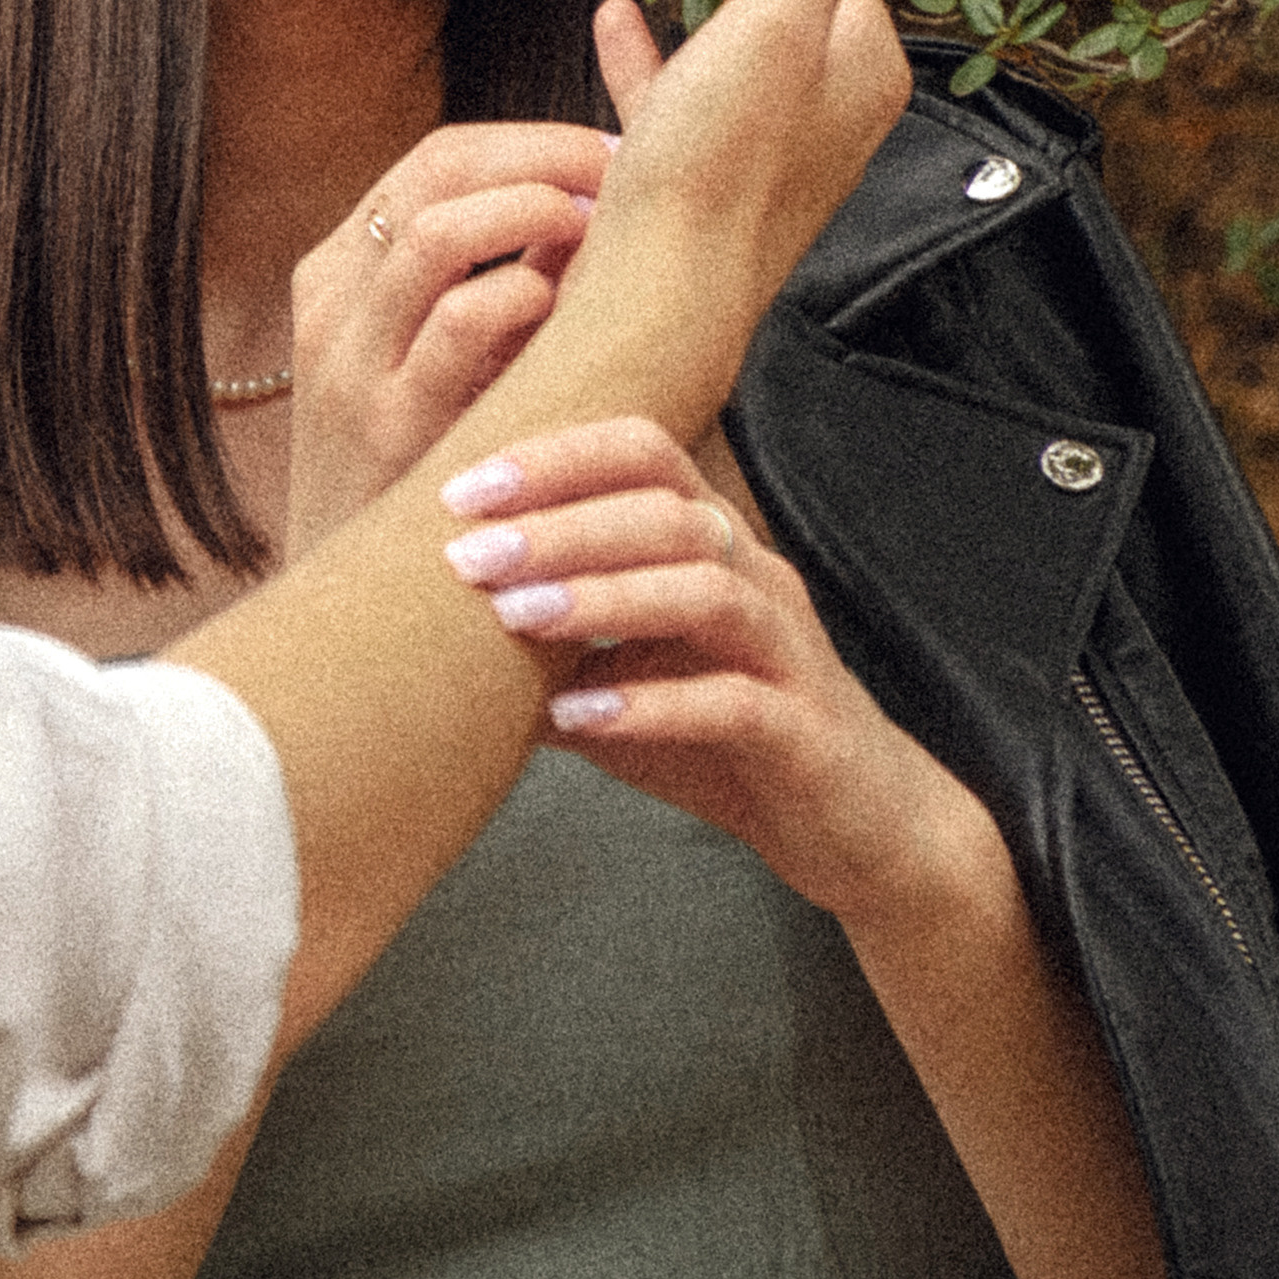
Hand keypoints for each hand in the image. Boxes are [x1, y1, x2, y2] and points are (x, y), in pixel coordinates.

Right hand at [285, 123, 615, 546]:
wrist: (348, 625)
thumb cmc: (418, 482)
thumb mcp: (417, 367)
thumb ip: (477, 287)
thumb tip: (581, 208)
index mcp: (338, 276)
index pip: (435, 161)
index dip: (532, 144)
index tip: (609, 159)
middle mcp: (332, 306)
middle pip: (437, 173)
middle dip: (545, 160)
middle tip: (623, 180)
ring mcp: (349, 365)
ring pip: (438, 229)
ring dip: (536, 212)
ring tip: (599, 234)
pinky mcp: (384, 427)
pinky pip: (461, 321)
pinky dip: (526, 295)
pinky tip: (567, 311)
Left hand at [442, 423, 982, 930]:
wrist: (854, 826)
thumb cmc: (725, 739)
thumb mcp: (622, 682)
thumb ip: (544, 651)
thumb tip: (424, 634)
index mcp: (713, 543)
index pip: (644, 453)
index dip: (556, 457)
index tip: (461, 489)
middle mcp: (757, 576)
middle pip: (668, 512)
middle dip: (561, 524)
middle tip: (468, 553)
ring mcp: (788, 650)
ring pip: (706, 590)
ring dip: (602, 599)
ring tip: (513, 620)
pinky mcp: (805, 729)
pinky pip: (733, 701)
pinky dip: (652, 704)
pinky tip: (579, 719)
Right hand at [580, 0, 909, 406]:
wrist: (658, 294)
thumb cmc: (723, 162)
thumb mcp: (781, 19)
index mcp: (858, 62)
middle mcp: (821, 101)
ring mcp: (759, 138)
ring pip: (731, 29)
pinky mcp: (700, 170)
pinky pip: (678, 88)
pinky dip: (652, 45)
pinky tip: (619, 17)